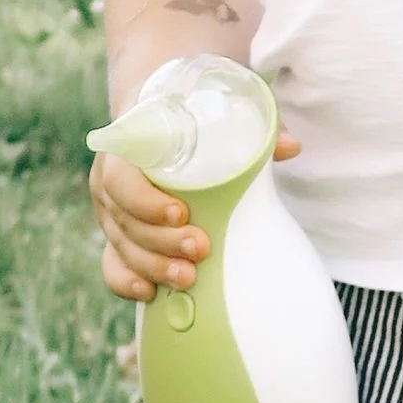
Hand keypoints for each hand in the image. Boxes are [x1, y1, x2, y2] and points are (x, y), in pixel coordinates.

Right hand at [91, 127, 301, 301]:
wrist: (160, 116)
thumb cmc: (192, 112)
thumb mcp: (220, 108)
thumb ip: (255, 125)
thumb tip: (291, 147)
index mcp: (127, 144)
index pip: (120, 177)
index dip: (145, 200)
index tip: (182, 213)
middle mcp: (112, 177)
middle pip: (124, 218)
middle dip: (161, 241)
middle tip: (200, 248)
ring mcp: (111, 209)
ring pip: (121, 244)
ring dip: (153, 265)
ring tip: (187, 277)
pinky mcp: (117, 233)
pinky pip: (112, 264)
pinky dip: (126, 282)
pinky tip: (150, 293)